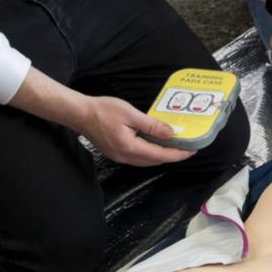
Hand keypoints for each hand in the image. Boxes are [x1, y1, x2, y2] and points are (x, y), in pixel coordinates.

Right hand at [76, 94, 193, 167]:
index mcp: (130, 148)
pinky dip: (150, 153)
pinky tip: (155, 143)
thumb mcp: (130, 114)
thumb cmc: (103, 110)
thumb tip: (170, 134)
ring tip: (174, 146)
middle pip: (154, 161)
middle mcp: (125, 157)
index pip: (160, 155)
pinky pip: (138, 157)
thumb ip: (151, 126)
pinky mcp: (116, 153)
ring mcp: (119, 157)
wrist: (80, 114)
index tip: (191, 151)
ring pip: (146, 161)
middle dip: (172, 156)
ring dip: (161, 155)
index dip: (178, 154)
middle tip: (186, 147)